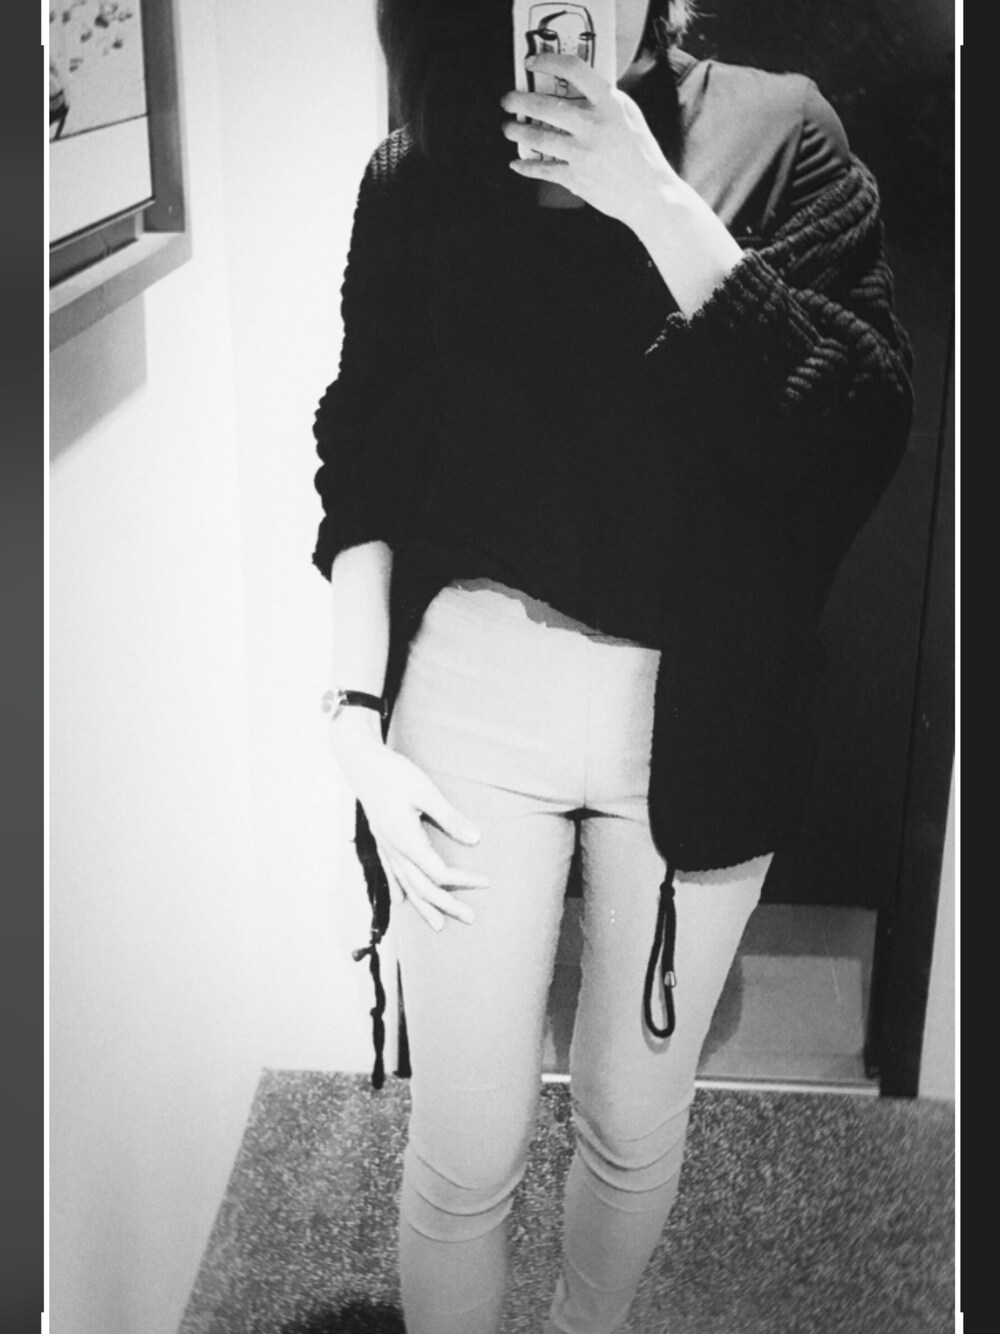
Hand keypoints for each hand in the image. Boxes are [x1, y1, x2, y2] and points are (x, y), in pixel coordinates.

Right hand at [332, 725, 486, 932]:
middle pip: (423, 888)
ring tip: (439, 924)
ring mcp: (386, 847)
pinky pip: (391, 873)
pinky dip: (400, 890)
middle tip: (470, 918)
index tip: (485, 882)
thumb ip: (449, 817)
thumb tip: (476, 839)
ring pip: (406, 886)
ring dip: (424, 906)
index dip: (463, 881)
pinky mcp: (382, 840)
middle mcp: (395, 850)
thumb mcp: (425, 791)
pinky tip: (401, 902)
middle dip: (447, 905)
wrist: (361, 763)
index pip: (439, 872)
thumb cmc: (394, 773)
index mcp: (406, 840)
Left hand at [501, 52, 681, 229]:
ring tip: (509, 129)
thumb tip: (574, 89)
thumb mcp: (628, 115)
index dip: (548, 62)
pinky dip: (526, 167)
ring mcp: (583, 153)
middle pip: (544, 106)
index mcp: (609, 104)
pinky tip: (517, 163)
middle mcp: (593, 126)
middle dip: (518, 101)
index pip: (574, 70)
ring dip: (516, 132)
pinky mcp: (576, 178)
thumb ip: (604, 101)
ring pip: (537, 138)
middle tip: (508, 101)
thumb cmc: (640, 153)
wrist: (650, 194)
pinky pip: (542, 169)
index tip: (532, 63)